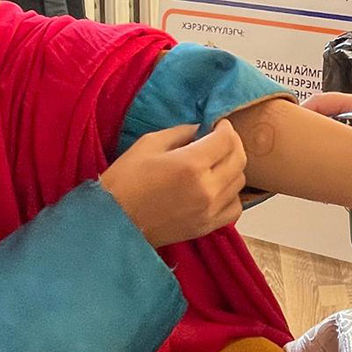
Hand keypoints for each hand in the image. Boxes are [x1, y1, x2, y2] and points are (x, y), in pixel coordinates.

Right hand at [99, 119, 246, 247]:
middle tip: (221, 138)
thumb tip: (201, 130)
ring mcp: (209, 210)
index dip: (225, 127)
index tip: (218, 124)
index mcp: (191, 164)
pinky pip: (234, 208)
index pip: (227, 140)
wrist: (112, 222)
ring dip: (232, 167)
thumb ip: (181, 133)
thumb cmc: (124, 180)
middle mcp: (207, 188)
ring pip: (239, 182)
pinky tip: (219, 188)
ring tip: (217, 162)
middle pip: (239, 159)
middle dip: (233, 143)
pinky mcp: (206, 227)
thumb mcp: (149, 144)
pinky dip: (231, 195)